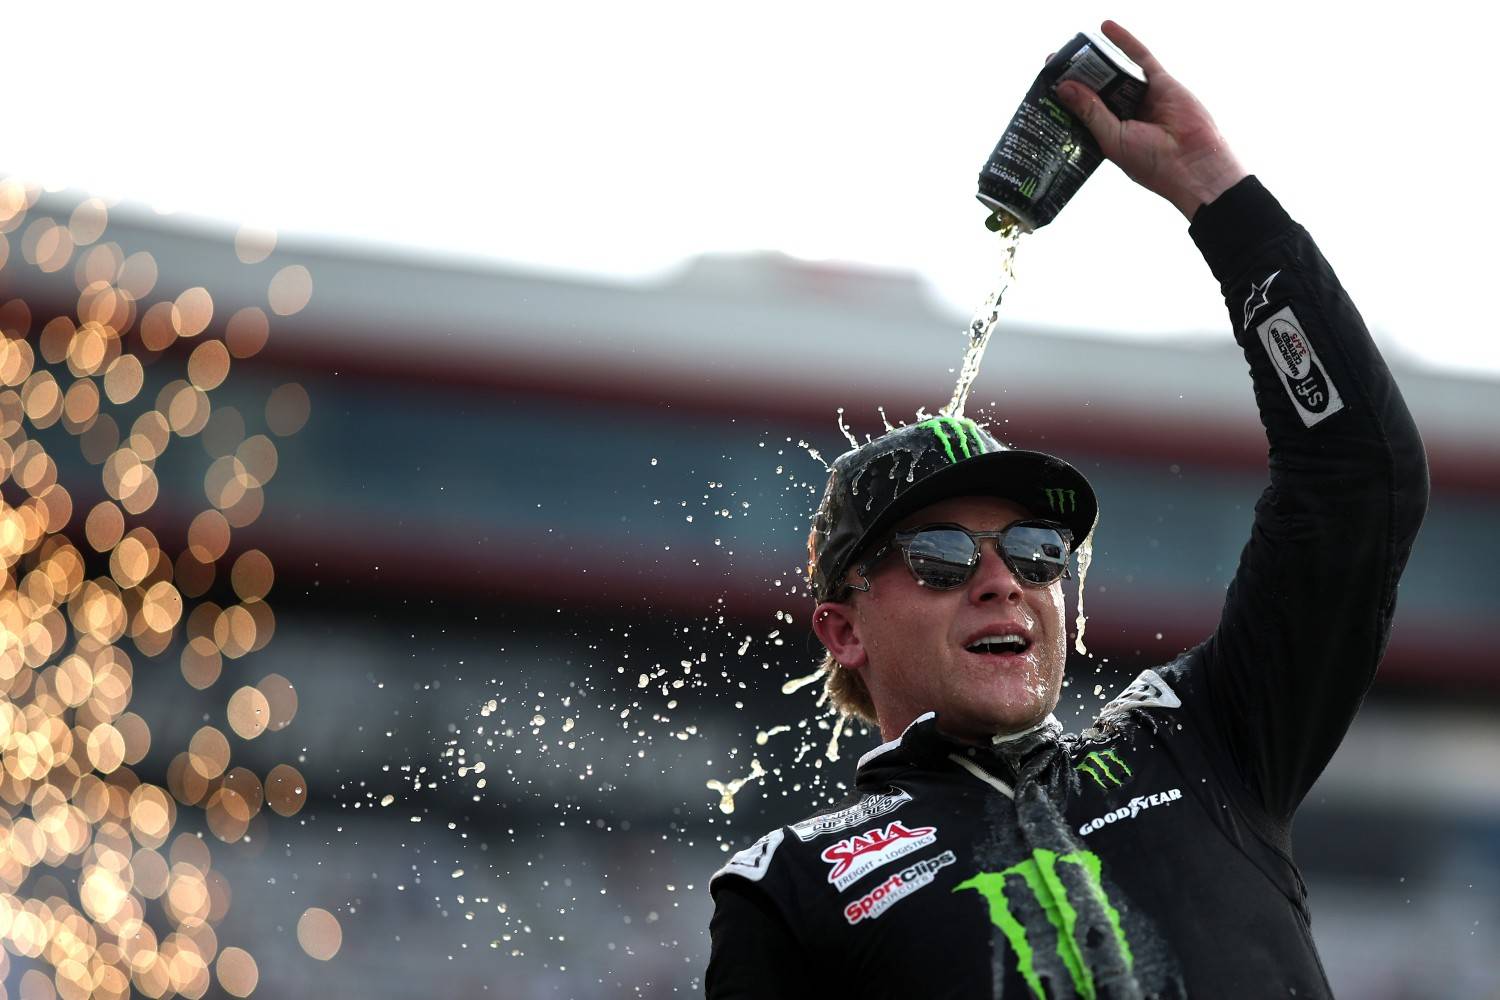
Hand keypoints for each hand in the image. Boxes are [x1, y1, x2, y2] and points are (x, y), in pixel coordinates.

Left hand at [1054, 20, 1247, 219]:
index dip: (1065, 97)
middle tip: (1055, 59)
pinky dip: (1124, 41)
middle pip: (1096, 88)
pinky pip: (1139, 57)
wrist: (1192, 164)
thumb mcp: (1112, 138)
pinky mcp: (1160, 82)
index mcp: (1108, 133)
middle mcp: (1124, 114)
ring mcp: (1142, 97)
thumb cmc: (1152, 163)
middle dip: (1077, 74)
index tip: (1045, 84)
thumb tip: (1064, 87)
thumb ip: (1090, 111)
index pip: (1081, 110)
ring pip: (1114, 72)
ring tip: (1075, 44)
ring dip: (1096, 58)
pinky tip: (1106, 27)